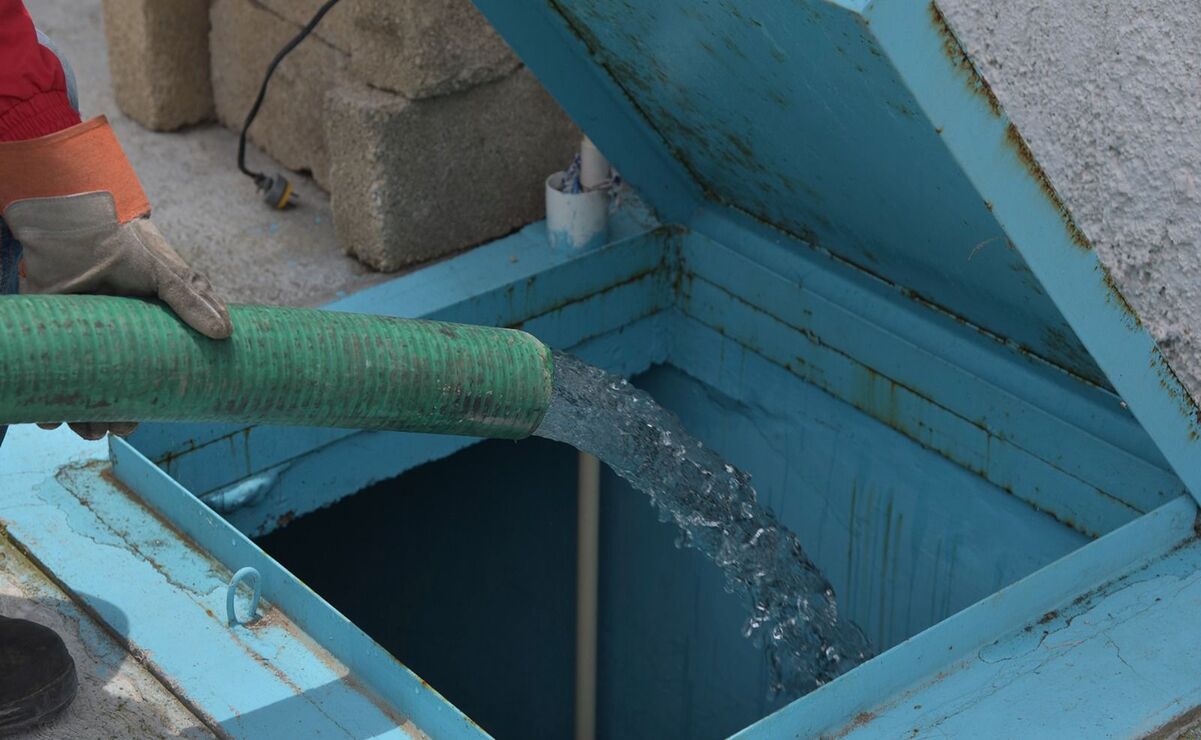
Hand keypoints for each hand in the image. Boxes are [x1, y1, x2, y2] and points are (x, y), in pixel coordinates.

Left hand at [0, 117, 231, 439]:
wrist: (76, 220)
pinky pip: (46, 370)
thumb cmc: (126, 244)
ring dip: (75, 413)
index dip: (145, 402)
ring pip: (78, 386)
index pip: (149, 375)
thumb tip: (226, 334)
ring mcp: (80, 336)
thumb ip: (193, 300)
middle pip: (111, 389)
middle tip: (108, 428)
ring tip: (76, 426)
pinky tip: (48, 413)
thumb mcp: (167, 272)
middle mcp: (114, 339)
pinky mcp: (50, 329)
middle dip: (109, 416)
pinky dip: (45, 395)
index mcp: (147, 331)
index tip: (141, 420)